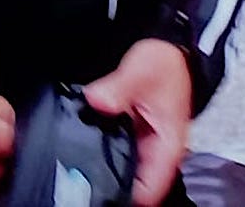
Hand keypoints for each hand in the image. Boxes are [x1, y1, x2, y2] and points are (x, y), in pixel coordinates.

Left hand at [85, 39, 192, 205]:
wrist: (169, 52)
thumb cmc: (165, 64)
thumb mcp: (142, 71)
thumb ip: (119, 88)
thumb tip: (98, 100)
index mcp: (167, 147)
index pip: (149, 192)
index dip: (122, 196)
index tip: (95, 190)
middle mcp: (158, 154)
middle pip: (132, 189)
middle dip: (107, 185)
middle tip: (77, 178)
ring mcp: (145, 149)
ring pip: (121, 176)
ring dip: (102, 172)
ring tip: (76, 165)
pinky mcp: (132, 141)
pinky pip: (115, 158)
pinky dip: (99, 156)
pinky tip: (81, 150)